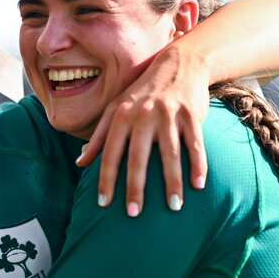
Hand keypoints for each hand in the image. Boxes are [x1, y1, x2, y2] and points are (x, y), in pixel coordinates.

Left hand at [79, 45, 210, 215]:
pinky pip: (195, 144)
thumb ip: (97, 137)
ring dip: (172, 182)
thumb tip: (79, 163)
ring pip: (170, 154)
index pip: (109, 153)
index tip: (103, 204)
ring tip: (174, 207)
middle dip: (135, 187)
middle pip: (138, 158)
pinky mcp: (191, 114)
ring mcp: (168, 115)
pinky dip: (198, 164)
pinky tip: (198, 185)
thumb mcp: (114, 109)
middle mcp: (143, 116)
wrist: (177, 64)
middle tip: (133, 213)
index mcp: (121, 117)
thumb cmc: (141, 93)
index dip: (105, 179)